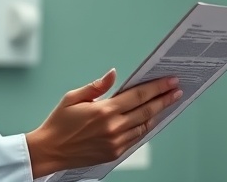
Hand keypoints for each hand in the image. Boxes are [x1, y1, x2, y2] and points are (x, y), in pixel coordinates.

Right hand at [25, 68, 182, 177]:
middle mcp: (113, 128)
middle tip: (177, 90)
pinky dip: (145, 127)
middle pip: (147, 110)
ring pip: (144, 126)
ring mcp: (115, 142)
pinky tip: (150, 119)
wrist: (49, 151)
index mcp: (104, 111)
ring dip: (157, 113)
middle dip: (164, 99)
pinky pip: (136, 139)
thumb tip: (114, 74)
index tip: (170, 81)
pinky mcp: (114, 153)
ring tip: (166, 103)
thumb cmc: (59, 123)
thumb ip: (97, 86)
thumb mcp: (73, 97)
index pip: (139, 96)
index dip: (157, 87)